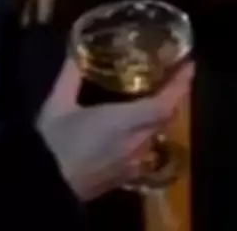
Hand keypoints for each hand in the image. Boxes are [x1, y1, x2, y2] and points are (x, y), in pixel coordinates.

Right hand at [37, 59, 193, 201]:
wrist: (47, 187)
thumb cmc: (53, 142)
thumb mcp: (57, 103)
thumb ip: (71, 74)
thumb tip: (76, 48)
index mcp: (122, 123)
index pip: (163, 105)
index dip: (180, 86)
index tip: (189, 66)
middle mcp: (135, 143)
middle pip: (165, 118)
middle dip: (172, 96)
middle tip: (170, 74)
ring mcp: (133, 162)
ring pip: (156, 134)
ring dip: (158, 115)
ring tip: (151, 95)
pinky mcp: (127, 175)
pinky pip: (145, 149)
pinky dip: (146, 131)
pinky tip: (133, 125)